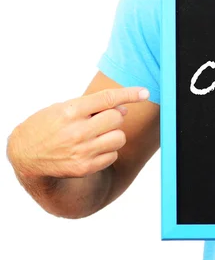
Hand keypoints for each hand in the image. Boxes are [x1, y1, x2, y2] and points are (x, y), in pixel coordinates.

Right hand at [7, 87, 148, 178]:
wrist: (25, 154)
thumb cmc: (48, 125)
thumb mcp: (63, 108)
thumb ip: (92, 107)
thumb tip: (123, 109)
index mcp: (71, 111)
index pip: (107, 99)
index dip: (129, 94)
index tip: (144, 92)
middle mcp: (77, 131)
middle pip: (117, 119)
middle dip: (114, 117)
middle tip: (101, 120)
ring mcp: (82, 151)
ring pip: (119, 138)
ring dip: (113, 134)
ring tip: (97, 135)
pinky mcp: (86, 167)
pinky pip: (113, 155)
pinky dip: (108, 151)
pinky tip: (92, 149)